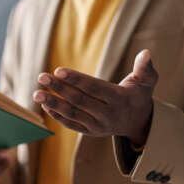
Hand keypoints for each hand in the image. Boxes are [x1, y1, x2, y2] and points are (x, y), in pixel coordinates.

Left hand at [33, 50, 157, 145]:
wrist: (138, 122)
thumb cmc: (138, 95)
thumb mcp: (146, 82)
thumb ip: (145, 68)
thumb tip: (146, 52)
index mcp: (119, 100)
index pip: (94, 88)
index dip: (76, 79)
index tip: (58, 70)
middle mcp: (107, 115)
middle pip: (79, 101)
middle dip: (59, 88)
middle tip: (42, 77)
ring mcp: (97, 126)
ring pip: (72, 114)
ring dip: (53, 103)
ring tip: (37, 93)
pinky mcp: (89, 132)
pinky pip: (71, 124)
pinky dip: (58, 116)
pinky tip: (45, 105)